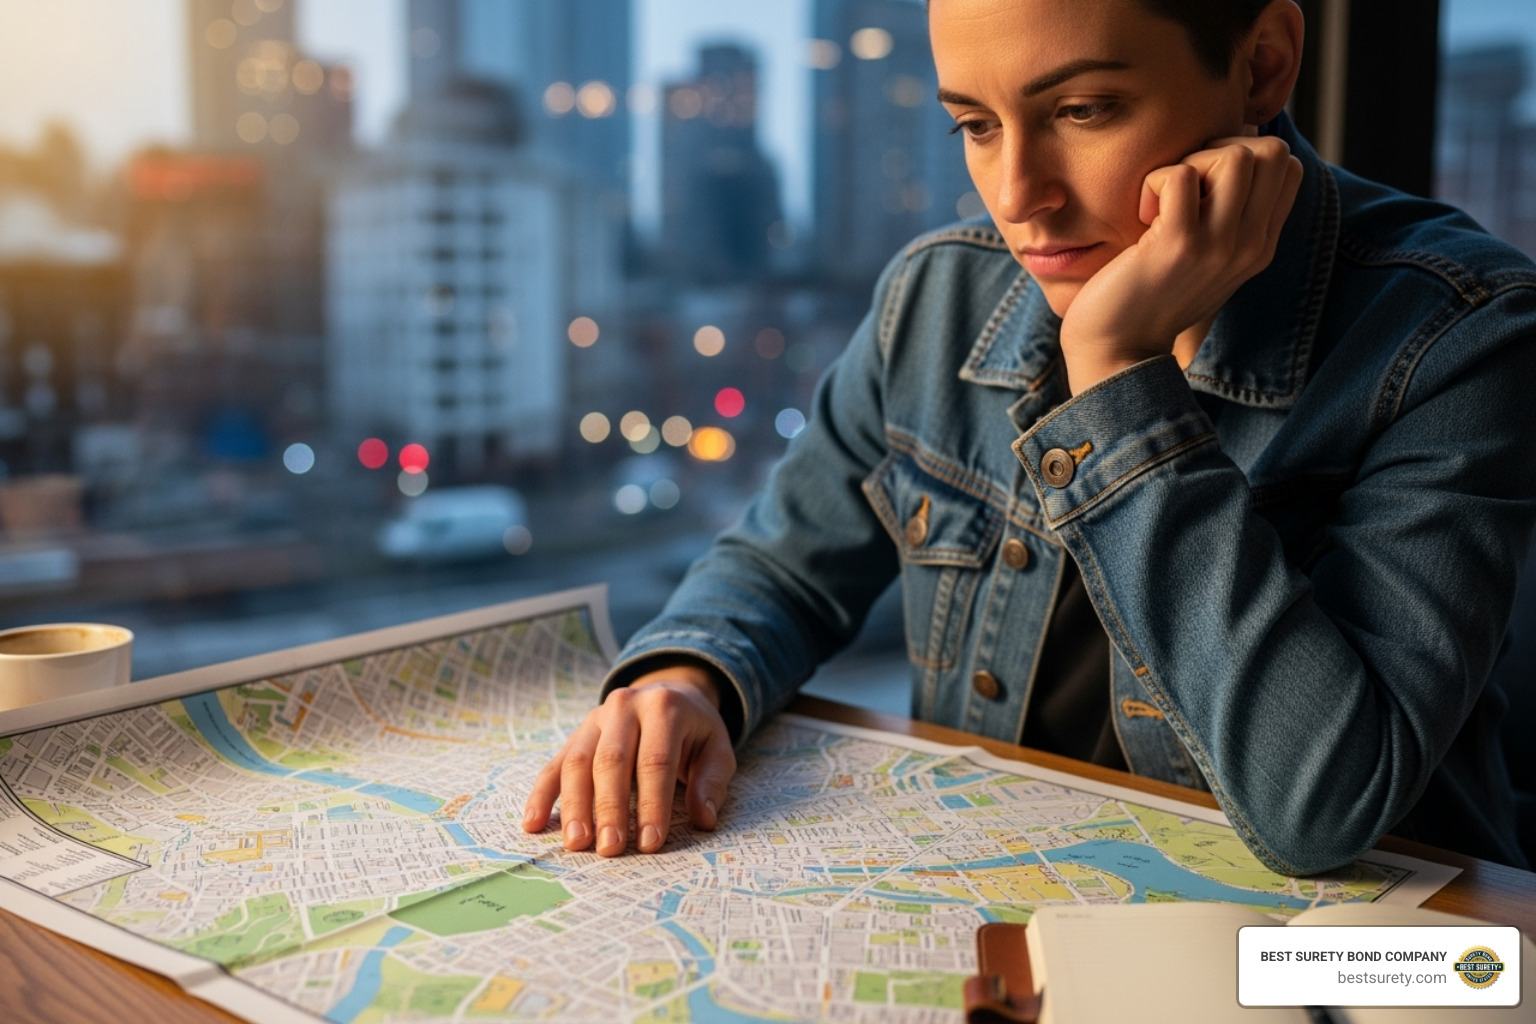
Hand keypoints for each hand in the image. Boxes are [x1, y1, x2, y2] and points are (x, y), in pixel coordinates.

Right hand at [522, 664, 735, 855]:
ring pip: (577, 762)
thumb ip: (711, 782)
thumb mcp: (717, 748)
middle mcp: (624, 707)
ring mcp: (595, 719)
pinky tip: (533, 824)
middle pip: (612, 761)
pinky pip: (554, 764)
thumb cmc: (695, 731)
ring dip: (574, 805)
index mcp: (663, 708)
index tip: (649, 843)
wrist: (670, 692)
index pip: (655, 761)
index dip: (652, 804)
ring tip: (577, 843)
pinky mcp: (576, 734)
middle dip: (610, 808)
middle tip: (610, 848)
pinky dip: (541, 795)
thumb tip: (703, 819)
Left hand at [1059, 135, 1303, 393]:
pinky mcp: (1178, 245)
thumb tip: (1234, 148)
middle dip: (1221, 149)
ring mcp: (1218, 246)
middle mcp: (1250, 245)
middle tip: (1183, 185)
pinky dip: (1153, 182)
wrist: (1118, 352)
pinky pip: (1179, 176)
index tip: (1203, 185)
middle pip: (1270, 152)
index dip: (1243, 155)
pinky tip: (1142, 216)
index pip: (1287, 166)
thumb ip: (1227, 216)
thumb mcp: (1205, 258)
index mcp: (1260, 246)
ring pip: (1235, 157)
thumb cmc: (1149, 296)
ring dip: (1189, 163)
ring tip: (1164, 201)